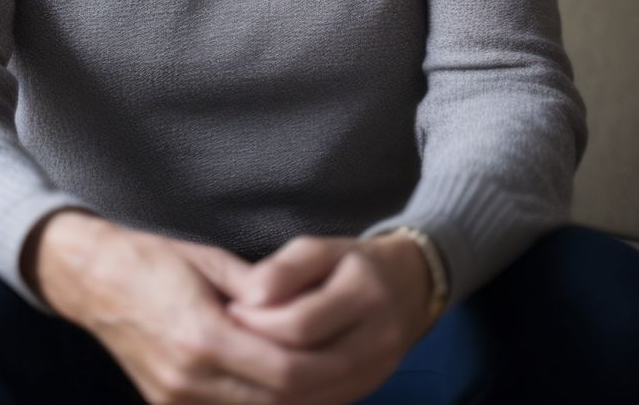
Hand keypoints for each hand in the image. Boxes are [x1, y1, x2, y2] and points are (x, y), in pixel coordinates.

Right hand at [27, 212, 353, 404]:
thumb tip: (306, 312)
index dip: (328, 370)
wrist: (91, 280)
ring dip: (295, 403)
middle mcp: (188, 378)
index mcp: (201, 336)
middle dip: (321, 391)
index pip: (285, 372)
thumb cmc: (151, 259)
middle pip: (278, 403)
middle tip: (355, 371)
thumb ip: (261, 292)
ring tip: (328, 382)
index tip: (354, 355)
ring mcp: (175, 399)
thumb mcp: (210, 261)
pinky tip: (285, 390)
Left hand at [223, 235, 435, 401]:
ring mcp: (376, 371)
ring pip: (309, 396)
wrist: (410, 286)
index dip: (256, 321)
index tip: (229, 309)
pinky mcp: (367, 389)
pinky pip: (320, 404)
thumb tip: (249, 297)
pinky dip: (285, 396)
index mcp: (365, 295)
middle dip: (255, 356)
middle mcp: (378, 340)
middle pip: (303, 368)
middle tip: (227, 340)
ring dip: (265, 382)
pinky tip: (262, 378)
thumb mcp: (320, 249)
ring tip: (238, 358)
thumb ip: (283, 270)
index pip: (299, 324)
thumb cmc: (354, 262)